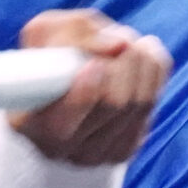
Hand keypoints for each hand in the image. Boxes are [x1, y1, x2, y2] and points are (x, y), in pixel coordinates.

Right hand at [6, 11, 171, 165]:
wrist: (56, 87)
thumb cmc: (46, 57)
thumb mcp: (43, 34)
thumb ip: (74, 32)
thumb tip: (119, 45)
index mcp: (33, 127)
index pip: (62, 125)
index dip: (85, 93)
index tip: (94, 64)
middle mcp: (64, 150)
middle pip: (115, 105)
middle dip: (125, 62)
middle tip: (121, 39)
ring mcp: (97, 155)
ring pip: (140, 103)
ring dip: (142, 62)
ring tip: (130, 43)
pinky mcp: (124, 149)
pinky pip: (154, 103)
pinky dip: (154, 72)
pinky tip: (142, 58)